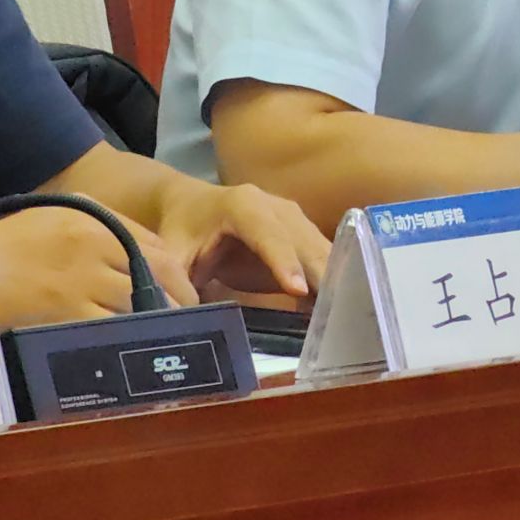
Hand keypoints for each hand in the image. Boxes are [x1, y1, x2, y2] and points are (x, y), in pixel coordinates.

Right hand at [0, 205, 197, 325]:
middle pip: (157, 272)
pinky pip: (112, 327)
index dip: (177, 272)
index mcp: (94, 220)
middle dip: (178, 298)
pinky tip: (133, 348)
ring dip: (156, 321)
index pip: (154, 246)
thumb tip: (137, 253)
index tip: (186, 291)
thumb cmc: (8, 244)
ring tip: (166, 338)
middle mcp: (96, 244)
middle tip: (189, 319)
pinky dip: (127, 337)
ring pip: (139, 302)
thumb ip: (96, 228)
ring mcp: (85, 279)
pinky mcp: (70, 311)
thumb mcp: (55, 217)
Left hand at [156, 181, 330, 299]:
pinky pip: (322, 260)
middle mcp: (275, 206)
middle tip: (338, 311)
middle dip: (321, 274)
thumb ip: (174, 280)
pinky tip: (342, 312)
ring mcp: (294, 220)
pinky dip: (333, 283)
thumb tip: (180, 315)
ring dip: (336, 281)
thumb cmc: (182, 229)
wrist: (192, 205)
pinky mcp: (302, 236)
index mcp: (241, 204)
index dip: (283, 260)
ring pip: (320, 250)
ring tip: (348, 315)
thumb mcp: (171, 252)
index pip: (267, 233)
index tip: (297, 290)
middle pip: (303, 241)